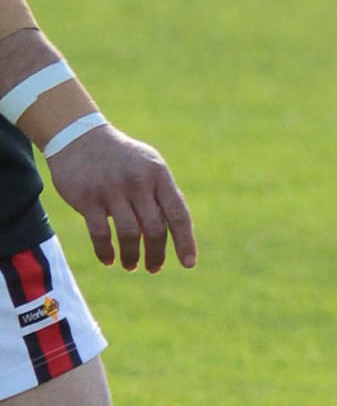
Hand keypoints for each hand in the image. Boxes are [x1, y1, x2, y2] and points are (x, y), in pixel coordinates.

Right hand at [48, 124, 196, 271]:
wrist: (79, 137)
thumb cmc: (122, 158)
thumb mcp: (149, 167)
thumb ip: (162, 195)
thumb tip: (178, 233)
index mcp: (159, 175)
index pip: (178, 214)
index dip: (185, 242)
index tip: (188, 264)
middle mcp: (138, 182)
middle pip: (155, 229)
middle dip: (156, 254)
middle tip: (154, 268)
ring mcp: (112, 189)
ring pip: (129, 234)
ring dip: (132, 256)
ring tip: (131, 265)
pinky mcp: (87, 197)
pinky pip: (101, 233)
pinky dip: (106, 251)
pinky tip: (109, 260)